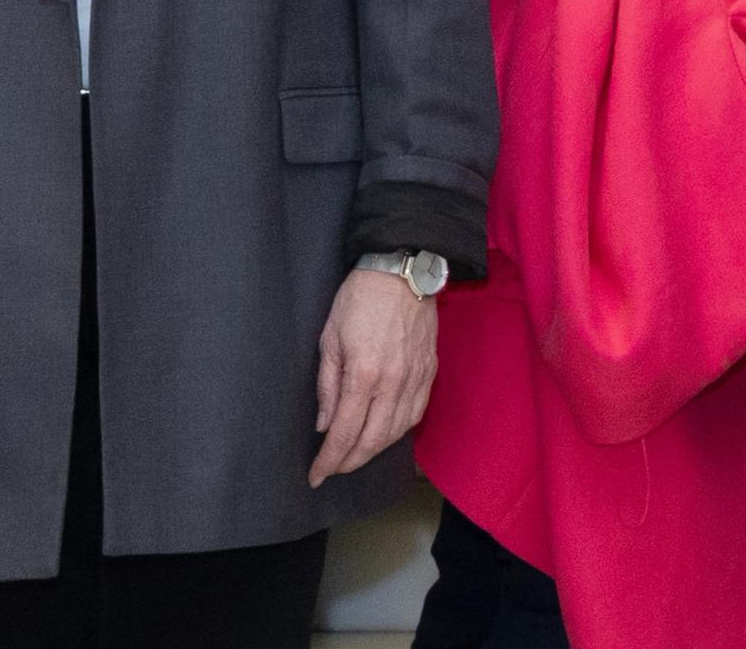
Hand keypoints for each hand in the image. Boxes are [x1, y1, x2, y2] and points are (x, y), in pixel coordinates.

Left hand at [309, 263, 438, 482]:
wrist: (403, 269)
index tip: (315, 476)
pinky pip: (415, 413)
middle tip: (333, 469)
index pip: (344, 432)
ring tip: (354, 455)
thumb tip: (324, 424)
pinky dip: (398, 432)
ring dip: (373, 451)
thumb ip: (327, 385)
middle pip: (372, 440)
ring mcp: (415, 377)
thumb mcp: (330, 338)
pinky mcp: (429, 370)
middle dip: (349, 462)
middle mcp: (393, 382)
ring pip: (396, 432)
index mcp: (364, 373)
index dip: (329, 460)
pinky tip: (384, 433)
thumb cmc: (360, 298)